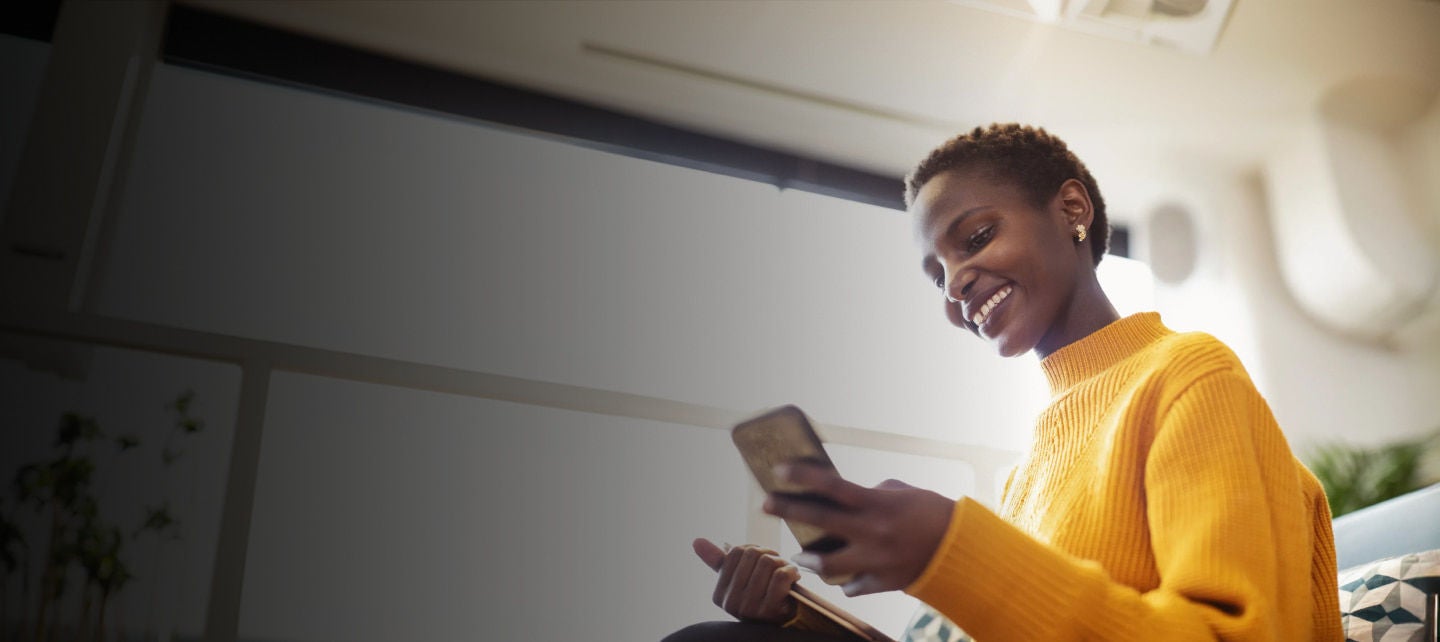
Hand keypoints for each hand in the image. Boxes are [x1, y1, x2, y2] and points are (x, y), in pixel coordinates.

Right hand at [692, 538, 800, 624]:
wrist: (785, 621)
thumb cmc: (761, 595)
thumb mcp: (739, 580)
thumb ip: (718, 562)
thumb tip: (696, 541)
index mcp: (719, 595)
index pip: (735, 552)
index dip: (753, 548)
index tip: (762, 558)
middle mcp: (730, 604)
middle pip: (752, 554)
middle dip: (769, 553)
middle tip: (777, 563)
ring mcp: (749, 609)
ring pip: (767, 562)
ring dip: (781, 562)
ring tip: (785, 570)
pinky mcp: (770, 610)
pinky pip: (780, 575)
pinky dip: (791, 571)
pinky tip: (793, 577)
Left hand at [763, 463, 953, 596]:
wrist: (963, 550)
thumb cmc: (932, 512)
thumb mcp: (902, 492)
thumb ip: (872, 493)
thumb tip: (847, 498)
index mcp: (878, 504)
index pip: (832, 486)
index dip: (803, 477)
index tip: (778, 470)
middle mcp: (873, 532)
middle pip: (820, 521)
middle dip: (788, 511)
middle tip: (765, 504)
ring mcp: (876, 560)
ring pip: (829, 565)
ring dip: (810, 560)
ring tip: (800, 555)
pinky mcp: (884, 582)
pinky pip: (854, 586)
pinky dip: (847, 581)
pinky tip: (841, 577)